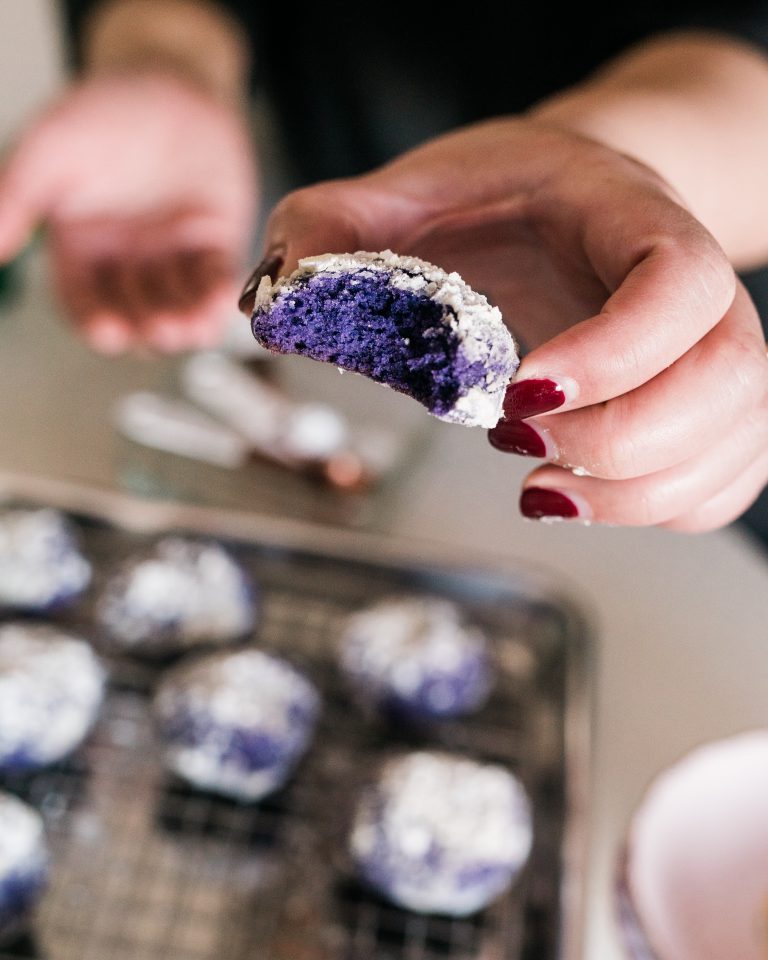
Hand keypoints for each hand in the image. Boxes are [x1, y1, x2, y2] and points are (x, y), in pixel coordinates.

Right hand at [0, 71, 256, 351]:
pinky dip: (216, 299)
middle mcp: (127, 263)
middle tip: (155, 330)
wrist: (170, 83)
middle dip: (145, 327)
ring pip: (177, 307)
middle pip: (134, 314)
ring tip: (186, 328)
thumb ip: (19, 194)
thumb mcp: (51, 148)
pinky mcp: (215, 247)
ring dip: (183, 325)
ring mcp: (173, 258)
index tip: (108, 332)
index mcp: (82, 250)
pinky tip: (216, 307)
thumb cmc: (104, 113)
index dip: (96, 322)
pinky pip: (215, 282)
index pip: (85, 302)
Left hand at [248, 118, 767, 531]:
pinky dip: (659, 511)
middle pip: (727, 381)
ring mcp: (709, 354)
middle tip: (520, 444)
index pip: (677, 286)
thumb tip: (281, 293)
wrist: (572, 203)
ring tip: (540, 487)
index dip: (614, 353)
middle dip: (620, 443)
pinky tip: (577, 491)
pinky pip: (723, 481)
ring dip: (635, 494)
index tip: (523, 391)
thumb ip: (342, 225)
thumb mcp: (417, 189)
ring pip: (731, 444)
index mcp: (634, 219)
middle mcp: (697, 291)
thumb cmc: (506, 199)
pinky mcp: (703, 410)